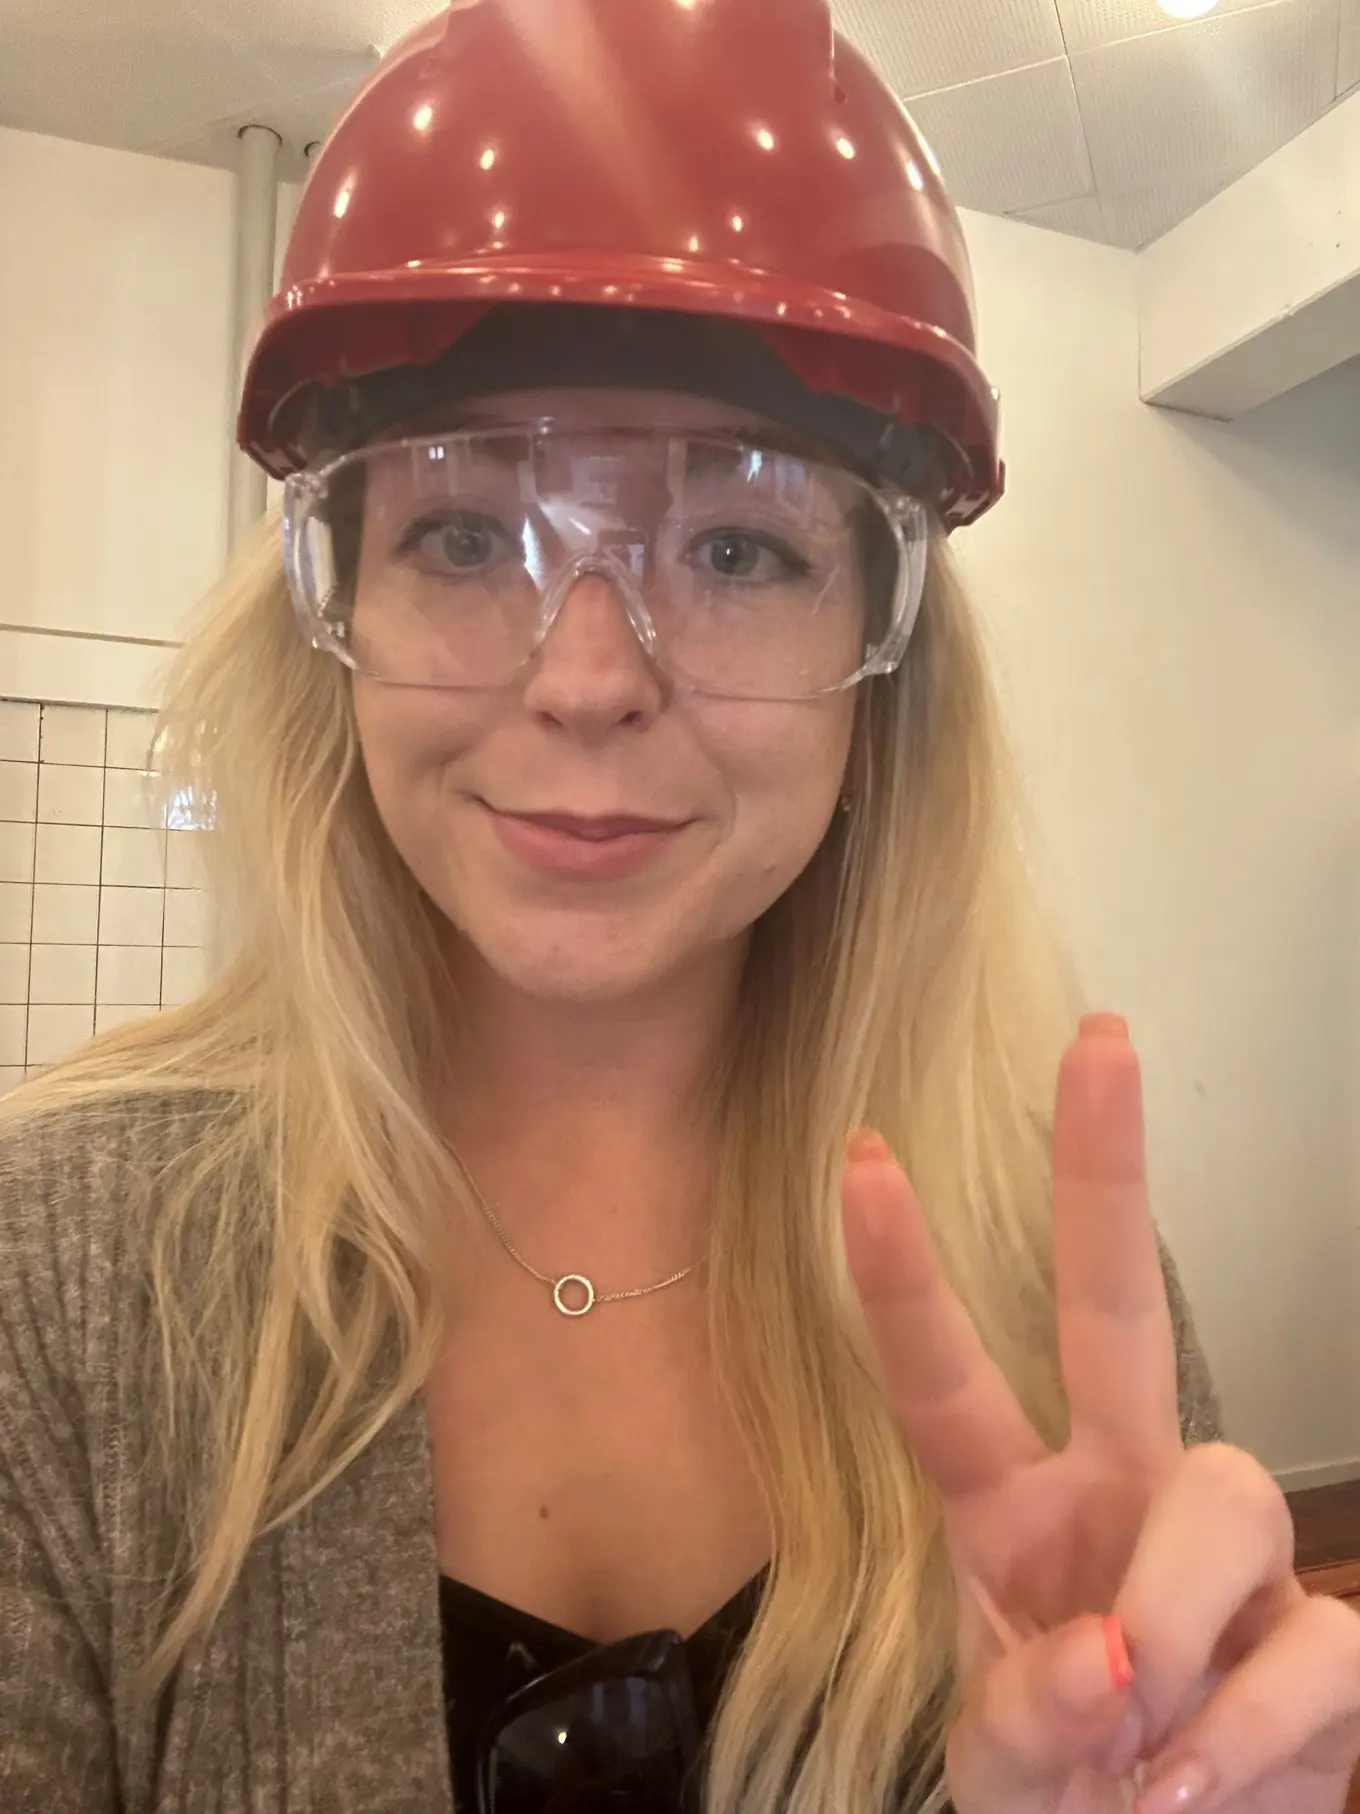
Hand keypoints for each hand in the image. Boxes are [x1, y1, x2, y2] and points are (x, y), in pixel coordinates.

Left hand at [843, 1013, 1359, 1813]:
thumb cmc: (1062, 1807)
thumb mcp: (1001, 1782)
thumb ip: (1023, 1722)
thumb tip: (1115, 1658)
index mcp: (1010, 1513)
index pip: (944, 1376)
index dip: (902, 1273)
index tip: (862, 1155)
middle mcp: (1117, 1494)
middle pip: (1116, 1307)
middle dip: (1103, 1172)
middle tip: (1098, 1038)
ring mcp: (1220, 1555)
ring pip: (1227, 1491)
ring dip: (1182, 1619)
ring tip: (1148, 1749)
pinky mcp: (1321, 1634)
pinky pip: (1314, 1641)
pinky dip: (1256, 1730)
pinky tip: (1211, 1786)